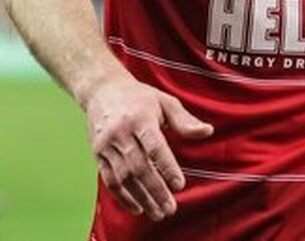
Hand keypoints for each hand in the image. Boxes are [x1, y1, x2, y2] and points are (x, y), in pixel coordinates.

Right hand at [83, 73, 214, 220]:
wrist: (102, 90)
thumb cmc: (140, 97)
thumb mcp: (165, 102)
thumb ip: (185, 120)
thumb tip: (207, 132)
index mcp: (140, 118)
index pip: (155, 147)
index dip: (167, 167)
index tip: (180, 185)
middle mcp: (121, 133)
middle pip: (139, 167)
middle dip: (155, 190)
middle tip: (170, 209)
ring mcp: (106, 145)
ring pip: (123, 177)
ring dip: (141, 198)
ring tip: (157, 213)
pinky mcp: (97, 154)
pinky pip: (109, 180)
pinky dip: (122, 197)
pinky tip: (137, 208)